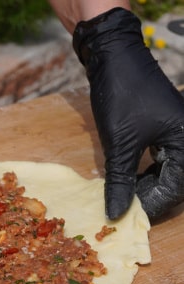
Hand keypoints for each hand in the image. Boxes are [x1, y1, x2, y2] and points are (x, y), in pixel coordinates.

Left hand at [73, 7, 183, 219]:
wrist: (114, 58)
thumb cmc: (121, 97)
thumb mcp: (120, 144)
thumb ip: (120, 180)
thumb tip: (116, 213)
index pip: (175, 187)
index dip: (152, 206)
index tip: (128, 217)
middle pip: (174, 181)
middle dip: (149, 197)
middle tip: (125, 208)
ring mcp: (176, 133)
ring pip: (167, 171)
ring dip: (146, 186)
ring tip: (125, 196)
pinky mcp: (163, 129)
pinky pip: (159, 159)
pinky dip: (144, 172)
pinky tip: (129, 179)